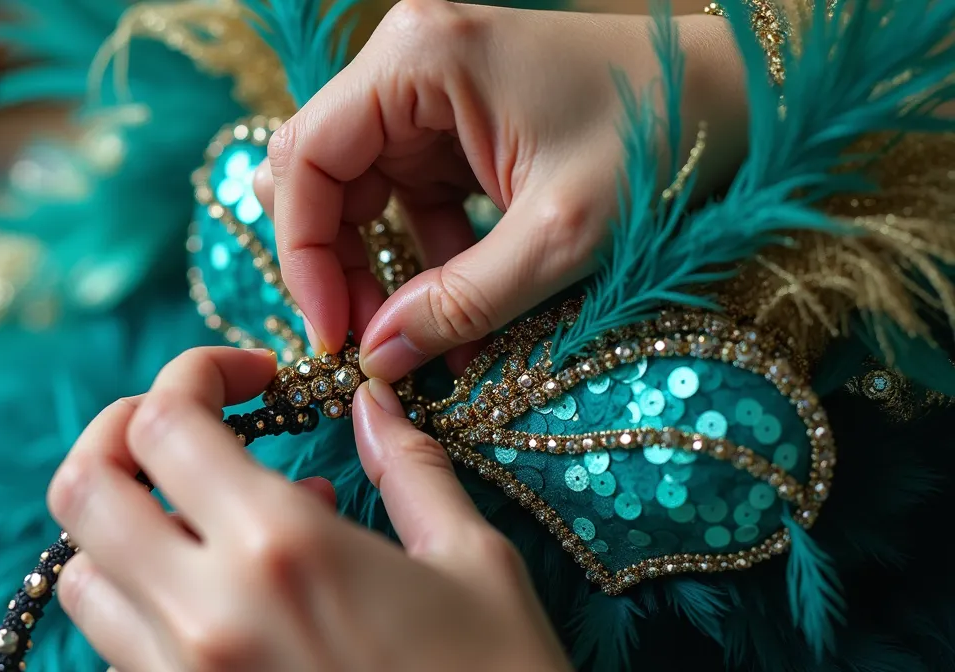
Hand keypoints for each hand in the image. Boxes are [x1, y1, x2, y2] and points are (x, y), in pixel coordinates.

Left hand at [47, 347, 570, 671]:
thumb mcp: (475, 566)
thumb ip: (411, 468)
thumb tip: (373, 401)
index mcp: (282, 549)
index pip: (162, 424)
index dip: (192, 375)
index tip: (249, 379)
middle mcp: (206, 615)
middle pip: (82, 490)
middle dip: (121, 436)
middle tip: (190, 427)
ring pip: (80, 579)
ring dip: (124, 528)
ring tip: (205, 519)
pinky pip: (117, 653)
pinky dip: (143, 604)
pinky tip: (227, 598)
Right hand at [254, 0, 746, 378]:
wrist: (743, 96)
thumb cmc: (662, 140)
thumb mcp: (561, 236)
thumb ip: (461, 302)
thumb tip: (378, 360)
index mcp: (419, 57)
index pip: (308, 158)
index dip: (304, 256)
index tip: (333, 337)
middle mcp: (411, 60)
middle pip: (324, 175)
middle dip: (339, 267)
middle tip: (371, 348)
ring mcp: (433, 89)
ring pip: (364, 193)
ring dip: (383, 271)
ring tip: (422, 341)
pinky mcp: (459, 121)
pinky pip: (412, 196)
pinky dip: (427, 257)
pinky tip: (459, 312)